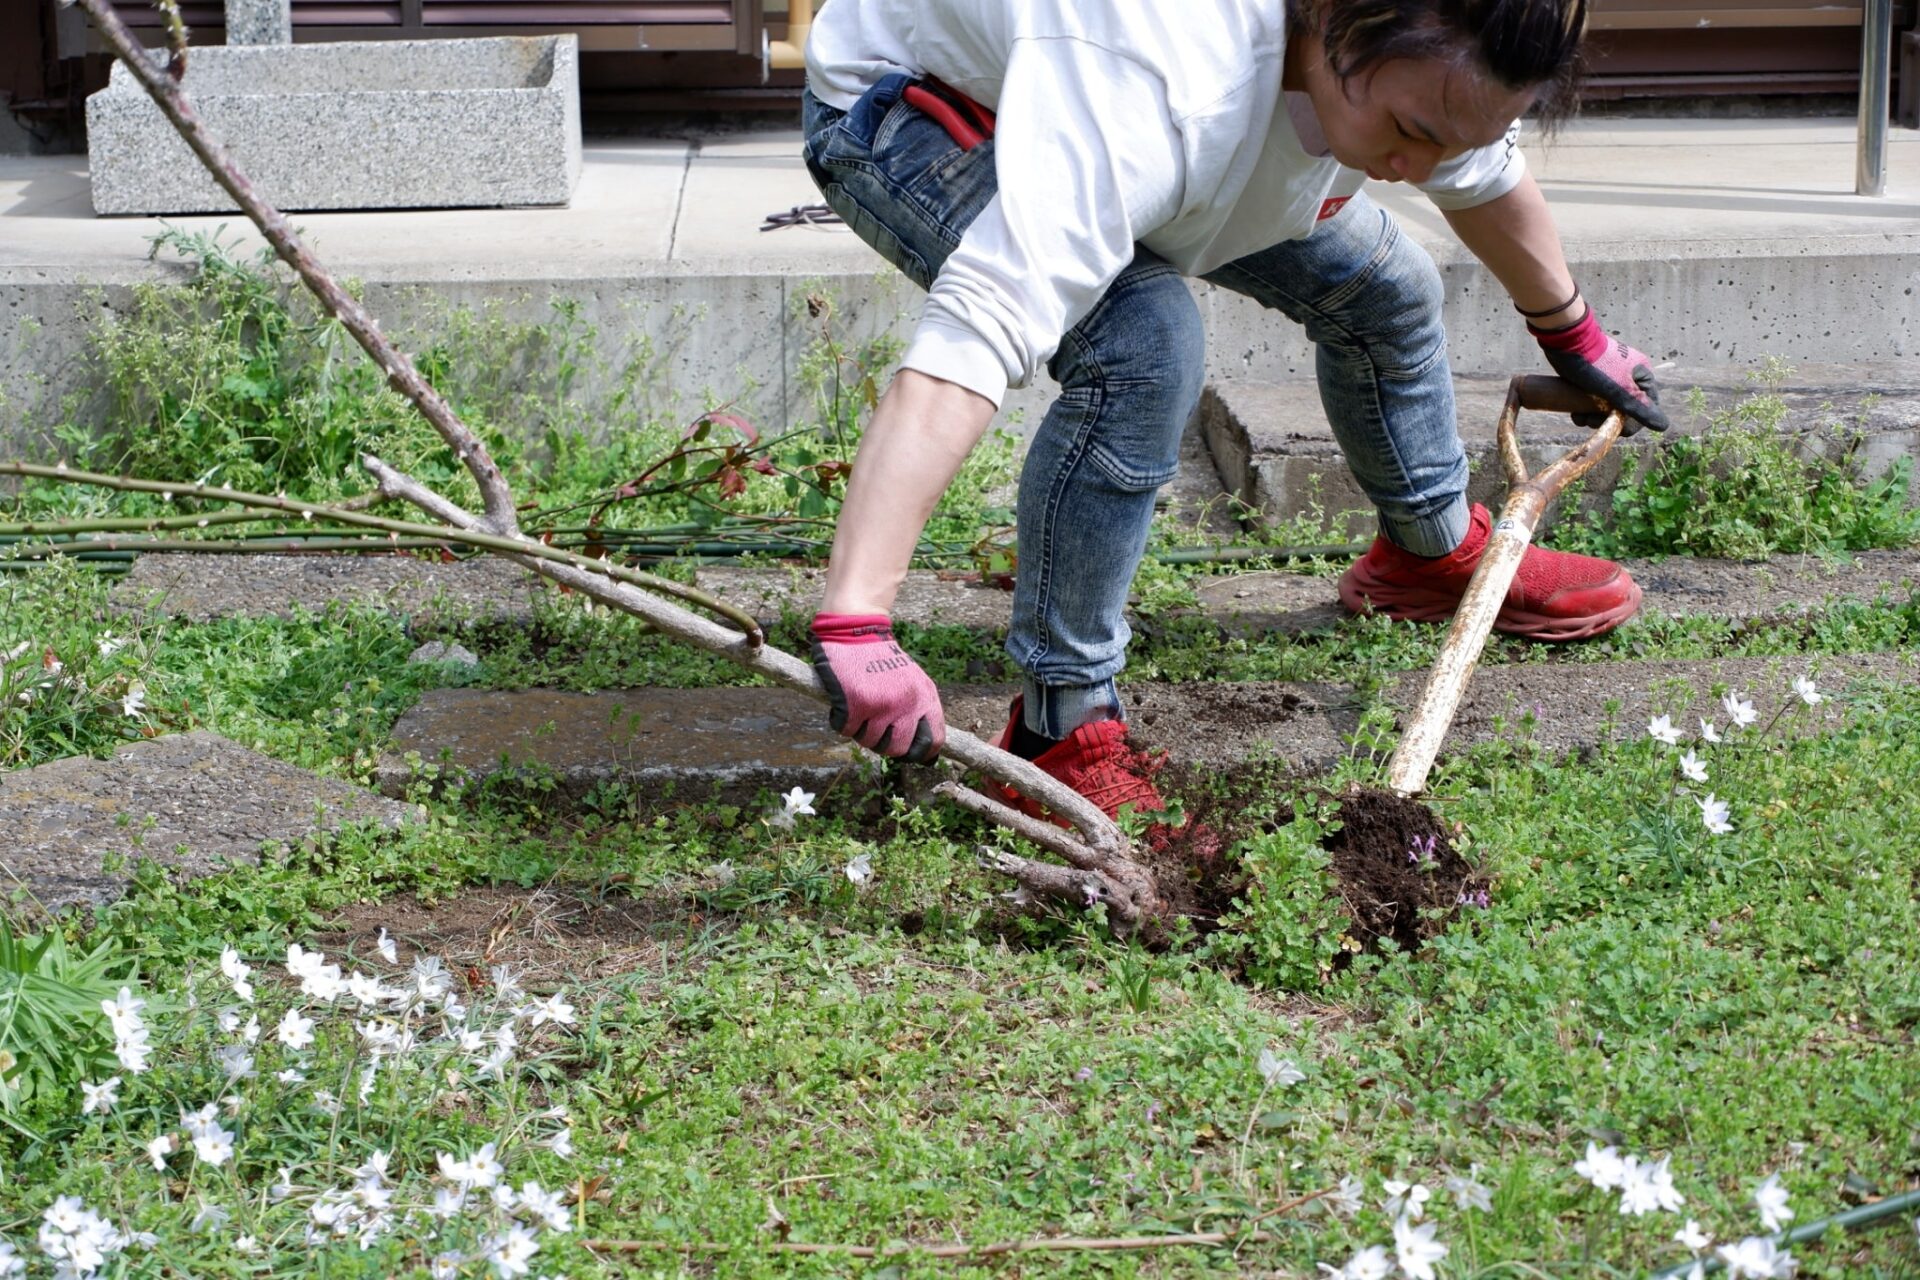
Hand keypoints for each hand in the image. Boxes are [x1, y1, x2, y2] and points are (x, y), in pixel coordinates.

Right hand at [808, 613, 944, 762]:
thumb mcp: (914, 680)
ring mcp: (880, 705)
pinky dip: (841, 721)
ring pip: (869, 742)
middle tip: (874, 729)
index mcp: (924, 698)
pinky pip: (846, 730)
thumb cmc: (883, 658)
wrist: (857, 630)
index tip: (908, 753)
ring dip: (860, 731)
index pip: (932, 741)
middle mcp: (905, 704)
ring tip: (858, 710)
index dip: (920, 753)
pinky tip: (842, 704)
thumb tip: (929, 757)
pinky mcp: (854, 704)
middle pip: (896, 749)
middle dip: (883, 744)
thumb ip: (922, 712)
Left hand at [1530, 307, 1668, 435]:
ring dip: (1592, 418)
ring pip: (1605, 408)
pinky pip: (1592, 402)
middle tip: (1590, 420)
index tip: (1614, 428)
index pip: (1645, 409)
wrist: (1566, 342)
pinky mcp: (1591, 381)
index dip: (1631, 423)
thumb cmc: (1596, 365)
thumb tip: (1664, 426)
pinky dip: (1584, 410)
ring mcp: (1609, 379)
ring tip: (1579, 416)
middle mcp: (1628, 378)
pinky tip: (1574, 413)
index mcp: (1641, 377)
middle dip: (1606, 420)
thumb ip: (1640, 408)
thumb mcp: (1619, 390)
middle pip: (1623, 411)